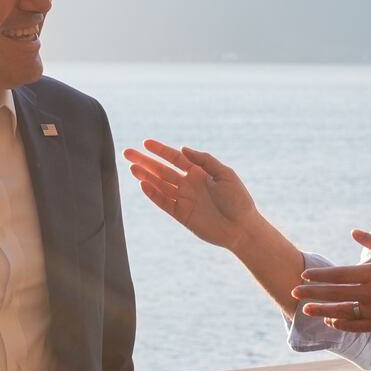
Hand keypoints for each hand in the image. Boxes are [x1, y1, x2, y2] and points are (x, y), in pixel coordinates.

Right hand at [123, 140, 258, 249]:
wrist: (242, 228)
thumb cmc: (238, 200)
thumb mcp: (225, 174)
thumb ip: (204, 160)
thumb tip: (182, 149)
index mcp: (199, 173)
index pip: (175, 158)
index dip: (160, 151)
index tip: (146, 143)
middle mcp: (188, 185)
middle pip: (162, 170)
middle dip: (145, 161)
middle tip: (127, 153)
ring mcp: (184, 199)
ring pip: (160, 185)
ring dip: (145, 176)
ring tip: (131, 167)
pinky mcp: (182, 214)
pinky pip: (164, 202)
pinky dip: (153, 194)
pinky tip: (142, 185)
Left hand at [292, 229, 370, 332]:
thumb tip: (353, 232)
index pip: (339, 274)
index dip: (320, 275)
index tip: (304, 275)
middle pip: (335, 293)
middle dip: (313, 293)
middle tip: (294, 293)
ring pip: (343, 312)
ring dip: (323, 310)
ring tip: (306, 310)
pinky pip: (358, 326)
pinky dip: (343, 325)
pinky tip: (332, 322)